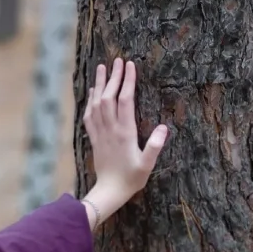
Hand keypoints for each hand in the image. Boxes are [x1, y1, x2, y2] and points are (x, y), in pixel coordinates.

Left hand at [82, 58, 168, 229]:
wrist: (109, 192)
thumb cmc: (131, 179)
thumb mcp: (147, 165)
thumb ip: (155, 147)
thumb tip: (163, 128)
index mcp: (125, 133)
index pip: (125, 101)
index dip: (127, 81)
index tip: (130, 65)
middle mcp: (110, 130)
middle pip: (109, 97)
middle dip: (113, 77)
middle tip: (117, 59)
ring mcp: (100, 133)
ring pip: (97, 104)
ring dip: (99, 84)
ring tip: (101, 67)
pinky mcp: (94, 139)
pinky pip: (89, 116)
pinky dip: (90, 101)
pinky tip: (92, 92)